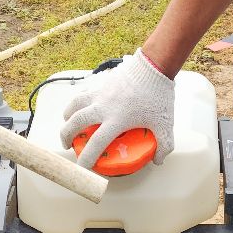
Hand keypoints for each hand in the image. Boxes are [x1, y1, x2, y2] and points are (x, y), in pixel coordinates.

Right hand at [57, 50, 175, 168]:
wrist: (153, 65)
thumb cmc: (158, 95)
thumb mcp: (165, 124)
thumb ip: (164, 145)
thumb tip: (158, 160)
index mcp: (117, 120)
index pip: (96, 143)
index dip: (86, 157)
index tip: (83, 166)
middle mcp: (103, 107)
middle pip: (75, 122)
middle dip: (66, 136)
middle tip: (68, 145)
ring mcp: (100, 93)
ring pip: (74, 105)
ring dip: (67, 116)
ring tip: (67, 123)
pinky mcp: (101, 82)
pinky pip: (83, 93)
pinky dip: (77, 101)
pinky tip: (80, 105)